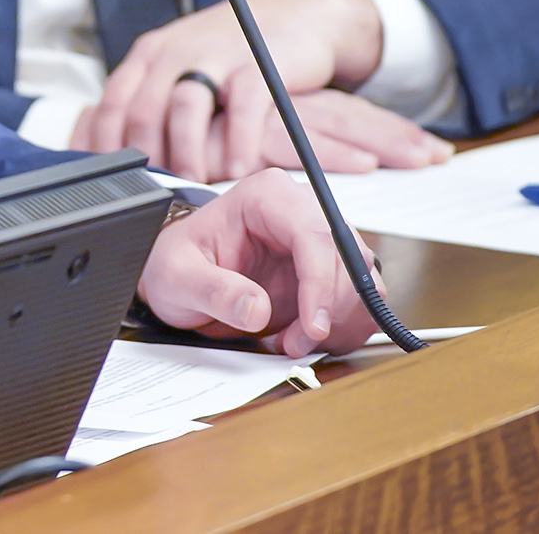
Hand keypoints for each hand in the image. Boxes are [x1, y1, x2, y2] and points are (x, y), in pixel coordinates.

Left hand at [75, 0, 432, 181]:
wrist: (294, 12)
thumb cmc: (231, 50)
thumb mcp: (180, 66)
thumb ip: (154, 101)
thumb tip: (124, 156)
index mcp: (150, 55)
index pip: (111, 103)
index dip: (105, 145)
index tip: (112, 180)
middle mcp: (175, 52)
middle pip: (142, 109)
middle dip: (144, 156)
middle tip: (154, 190)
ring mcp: (215, 56)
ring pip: (184, 107)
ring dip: (184, 151)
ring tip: (193, 182)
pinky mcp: (257, 64)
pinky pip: (241, 107)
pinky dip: (237, 142)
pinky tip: (238, 168)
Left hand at [135, 169, 377, 357]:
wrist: (181, 278)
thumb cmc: (176, 264)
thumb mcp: (177, 276)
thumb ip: (213, 290)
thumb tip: (255, 308)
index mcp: (267, 196)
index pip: (315, 233)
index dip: (322, 283)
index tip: (313, 326)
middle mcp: (302, 211)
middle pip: (349, 261)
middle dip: (329, 311)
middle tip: (294, 343)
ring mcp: (320, 243)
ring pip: (362, 285)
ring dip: (336, 324)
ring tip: (289, 341)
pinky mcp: (329, 273)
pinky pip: (359, 305)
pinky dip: (338, 331)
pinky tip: (299, 337)